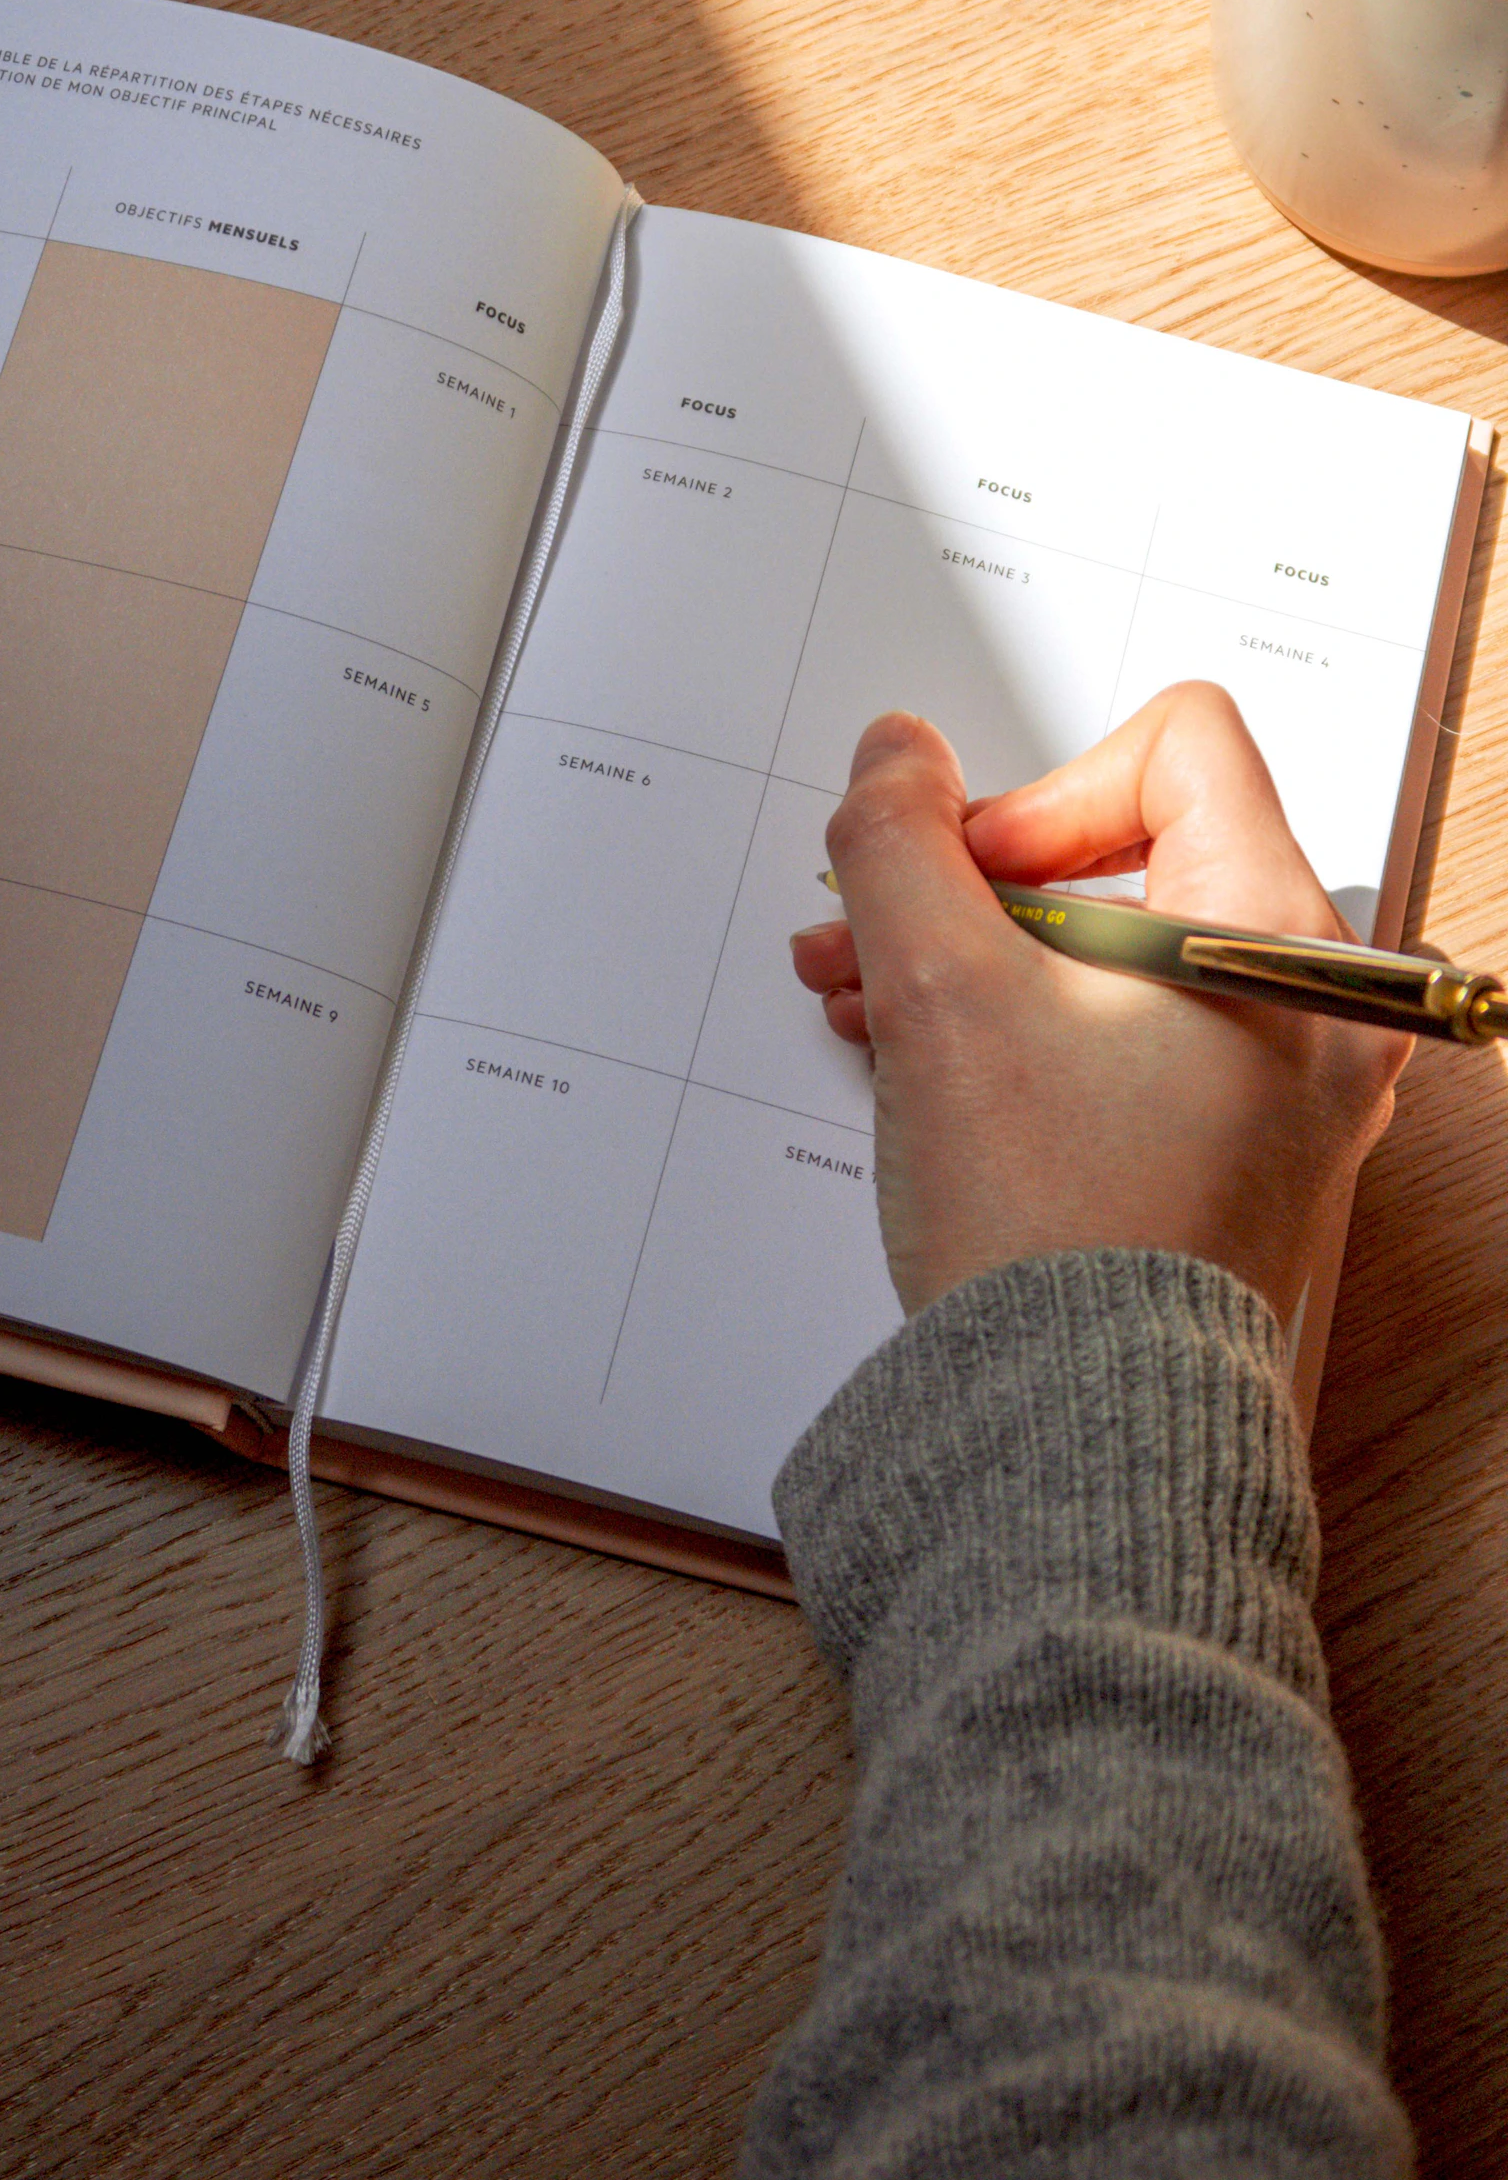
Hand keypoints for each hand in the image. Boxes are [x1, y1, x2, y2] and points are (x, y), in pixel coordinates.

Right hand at [789, 684, 1408, 1330]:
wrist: (1082, 1431)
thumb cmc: (1051, 1231)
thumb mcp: (939, 993)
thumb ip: (901, 844)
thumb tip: (900, 758)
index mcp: (1278, 939)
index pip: (1180, 748)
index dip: (1044, 787)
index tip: (966, 870)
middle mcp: (1311, 1006)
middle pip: (1137, 853)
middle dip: (979, 887)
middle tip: (882, 928)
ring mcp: (1283, 1088)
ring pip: (1118, 954)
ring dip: (980, 958)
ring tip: (868, 999)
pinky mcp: (1236, 1153)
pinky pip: (1129, 1039)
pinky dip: (1027, 1031)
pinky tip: (921, 1062)